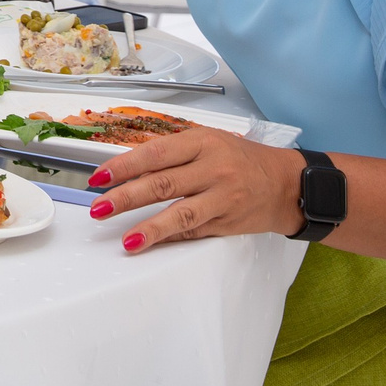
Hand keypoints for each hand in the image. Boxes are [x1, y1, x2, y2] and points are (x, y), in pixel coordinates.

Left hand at [88, 127, 304, 252]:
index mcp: (202, 142)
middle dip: (126, 197)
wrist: (287, 184)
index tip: (99, 177)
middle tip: (100, 208)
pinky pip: (194, 231)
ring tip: (126, 238)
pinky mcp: (228, 223)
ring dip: (149, 228)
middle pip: (162, 184)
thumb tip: (126, 168)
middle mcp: (213, 169)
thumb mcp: (207, 143)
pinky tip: (150, 243)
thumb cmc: (241, 159)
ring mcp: (222, 198)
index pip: (155, 153)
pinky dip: (170, 237)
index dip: (123, 166)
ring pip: (180, 213)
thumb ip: (171, 154)